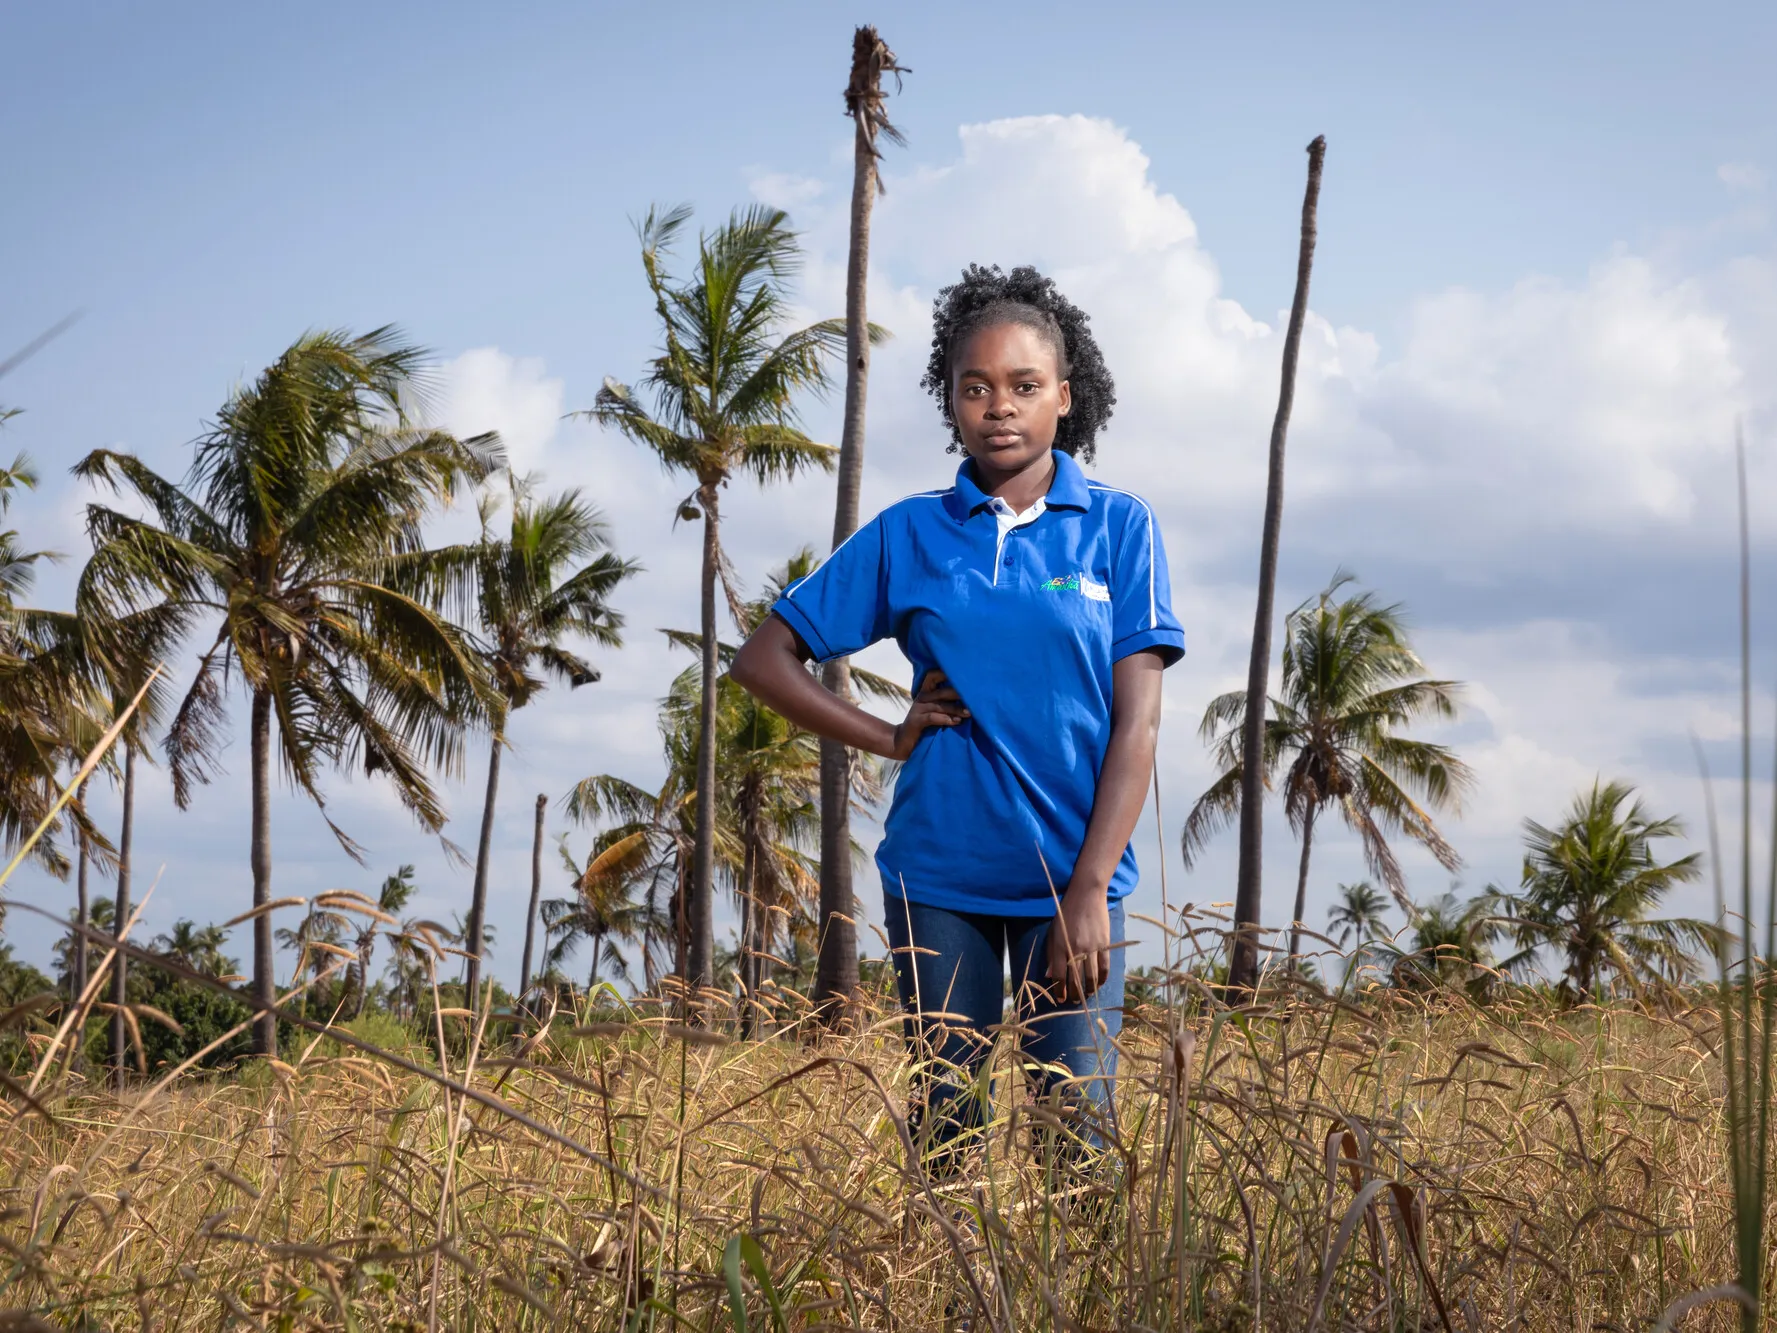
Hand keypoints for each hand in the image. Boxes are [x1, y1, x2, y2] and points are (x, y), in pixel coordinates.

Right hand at [887, 670, 967, 760]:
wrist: (902, 742)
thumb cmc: (924, 727)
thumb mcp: (934, 712)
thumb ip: (945, 704)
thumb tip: (969, 701)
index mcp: (926, 693)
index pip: (932, 676)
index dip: (945, 673)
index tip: (963, 676)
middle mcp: (922, 698)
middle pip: (942, 692)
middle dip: (959, 694)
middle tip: (975, 699)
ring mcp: (918, 709)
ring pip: (940, 705)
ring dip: (956, 709)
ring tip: (968, 713)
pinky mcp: (916, 721)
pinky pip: (932, 717)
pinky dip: (945, 719)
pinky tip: (956, 722)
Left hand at [1047, 885, 1111, 1004]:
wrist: (1086, 895)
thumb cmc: (1065, 913)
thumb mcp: (1053, 932)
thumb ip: (1052, 955)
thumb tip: (1050, 976)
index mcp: (1060, 946)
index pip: (1059, 976)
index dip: (1059, 990)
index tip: (1060, 998)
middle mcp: (1076, 949)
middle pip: (1075, 980)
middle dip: (1074, 995)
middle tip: (1073, 1002)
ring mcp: (1092, 948)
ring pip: (1091, 977)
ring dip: (1089, 991)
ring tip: (1086, 996)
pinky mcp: (1105, 944)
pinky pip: (1105, 967)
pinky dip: (1102, 979)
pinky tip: (1099, 984)